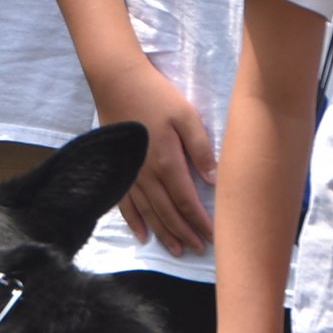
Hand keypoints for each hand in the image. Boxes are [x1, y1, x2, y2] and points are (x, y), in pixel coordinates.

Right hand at [90, 55, 215, 254]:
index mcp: (168, 163)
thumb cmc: (156, 95)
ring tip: (177, 250)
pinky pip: (125, 204)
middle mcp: (148, 176)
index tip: (214, 237)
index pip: (188, 203)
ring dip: (164, 234)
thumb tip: (213, 180)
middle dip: (185, 234)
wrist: (117, 82)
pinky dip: (134, 222)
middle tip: (199, 250)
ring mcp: (130, 175)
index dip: (201, 223)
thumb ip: (201, 148)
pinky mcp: (118, 170)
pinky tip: (143, 236)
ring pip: (149, 214)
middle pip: (169, 214)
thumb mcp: (186, 116)